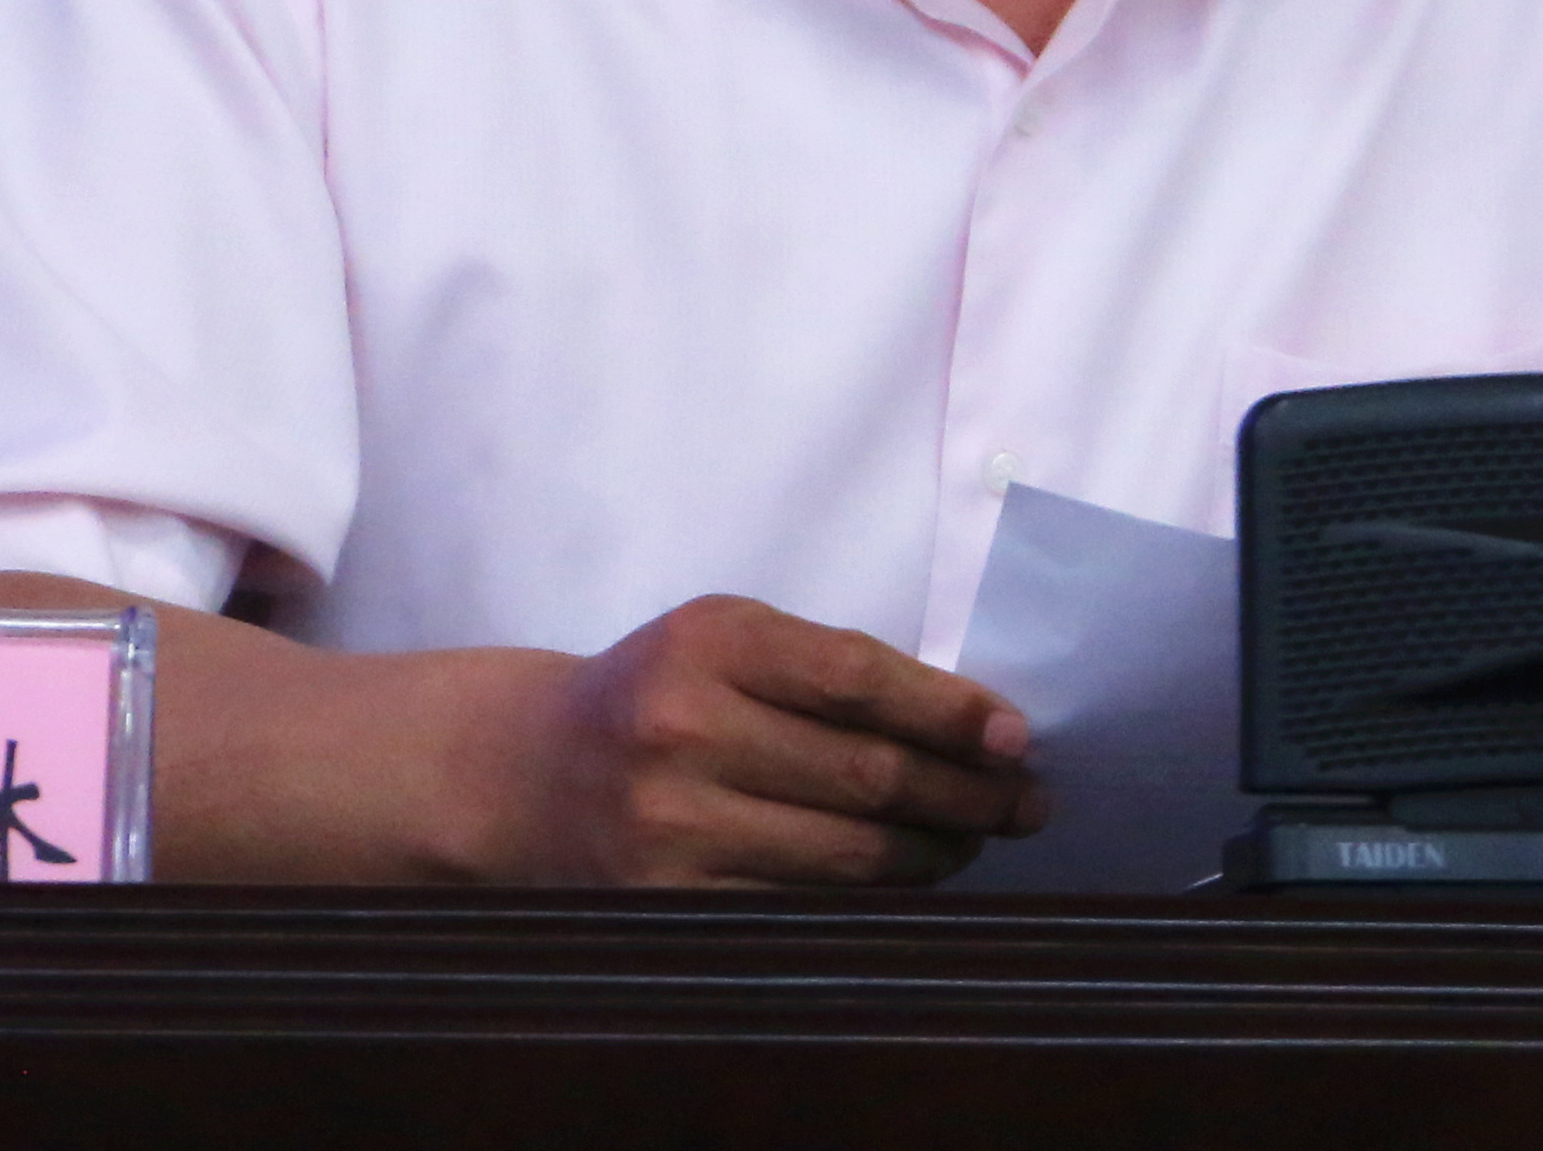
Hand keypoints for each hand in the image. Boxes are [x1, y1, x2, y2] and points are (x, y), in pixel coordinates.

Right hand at [0, 571, 1045, 886]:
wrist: (512, 775)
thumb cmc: (649, 695)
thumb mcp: (720, 643)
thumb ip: (823, 670)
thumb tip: (972, 724)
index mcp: (709, 638)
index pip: (862, 677)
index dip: (953, 713)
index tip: (1017, 737)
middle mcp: (684, 726)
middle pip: (864, 776)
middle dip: (964, 796)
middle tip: (1030, 805)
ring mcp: (670, 822)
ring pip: (841, 854)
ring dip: (931, 856)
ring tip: (981, 845)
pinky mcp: (662, 896)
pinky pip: (795, 904)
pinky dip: (865, 899)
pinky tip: (908, 887)